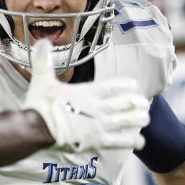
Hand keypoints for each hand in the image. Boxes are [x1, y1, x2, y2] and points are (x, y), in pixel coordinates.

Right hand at [23, 40, 149, 151]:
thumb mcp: (41, 80)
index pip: (110, 87)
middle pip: (122, 104)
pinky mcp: (96, 141)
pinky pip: (118, 141)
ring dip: (136, 119)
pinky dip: (130, 140)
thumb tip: (42, 42)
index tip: (134, 84)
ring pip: (124, 121)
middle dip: (134, 103)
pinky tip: (141, 142)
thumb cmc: (39, 105)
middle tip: (144, 103)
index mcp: (86, 93)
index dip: (124, 85)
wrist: (38, 129)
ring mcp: (98, 125)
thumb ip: (43, 62)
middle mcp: (96, 108)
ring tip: (146, 118)